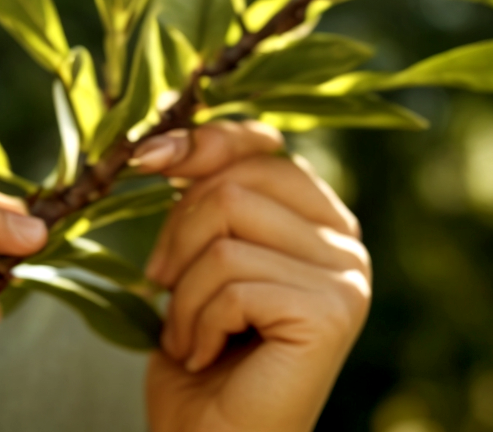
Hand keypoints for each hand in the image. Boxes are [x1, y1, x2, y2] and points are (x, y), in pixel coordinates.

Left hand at [134, 122, 370, 431]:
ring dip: (183, 290)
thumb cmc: (200, 353)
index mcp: (319, 218)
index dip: (201, 144)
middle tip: (163, 286)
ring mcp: (346, 277)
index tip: (145, 159)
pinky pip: (233, 282)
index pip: (263, 146)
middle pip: (235, 183)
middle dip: (176, 233)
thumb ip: (208, 195)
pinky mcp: (330, 312)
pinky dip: (196, 322)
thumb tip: (167, 138)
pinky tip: (204, 354)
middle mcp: (346, 241)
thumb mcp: (199, 255)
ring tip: (187, 334)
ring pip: (226, 231)